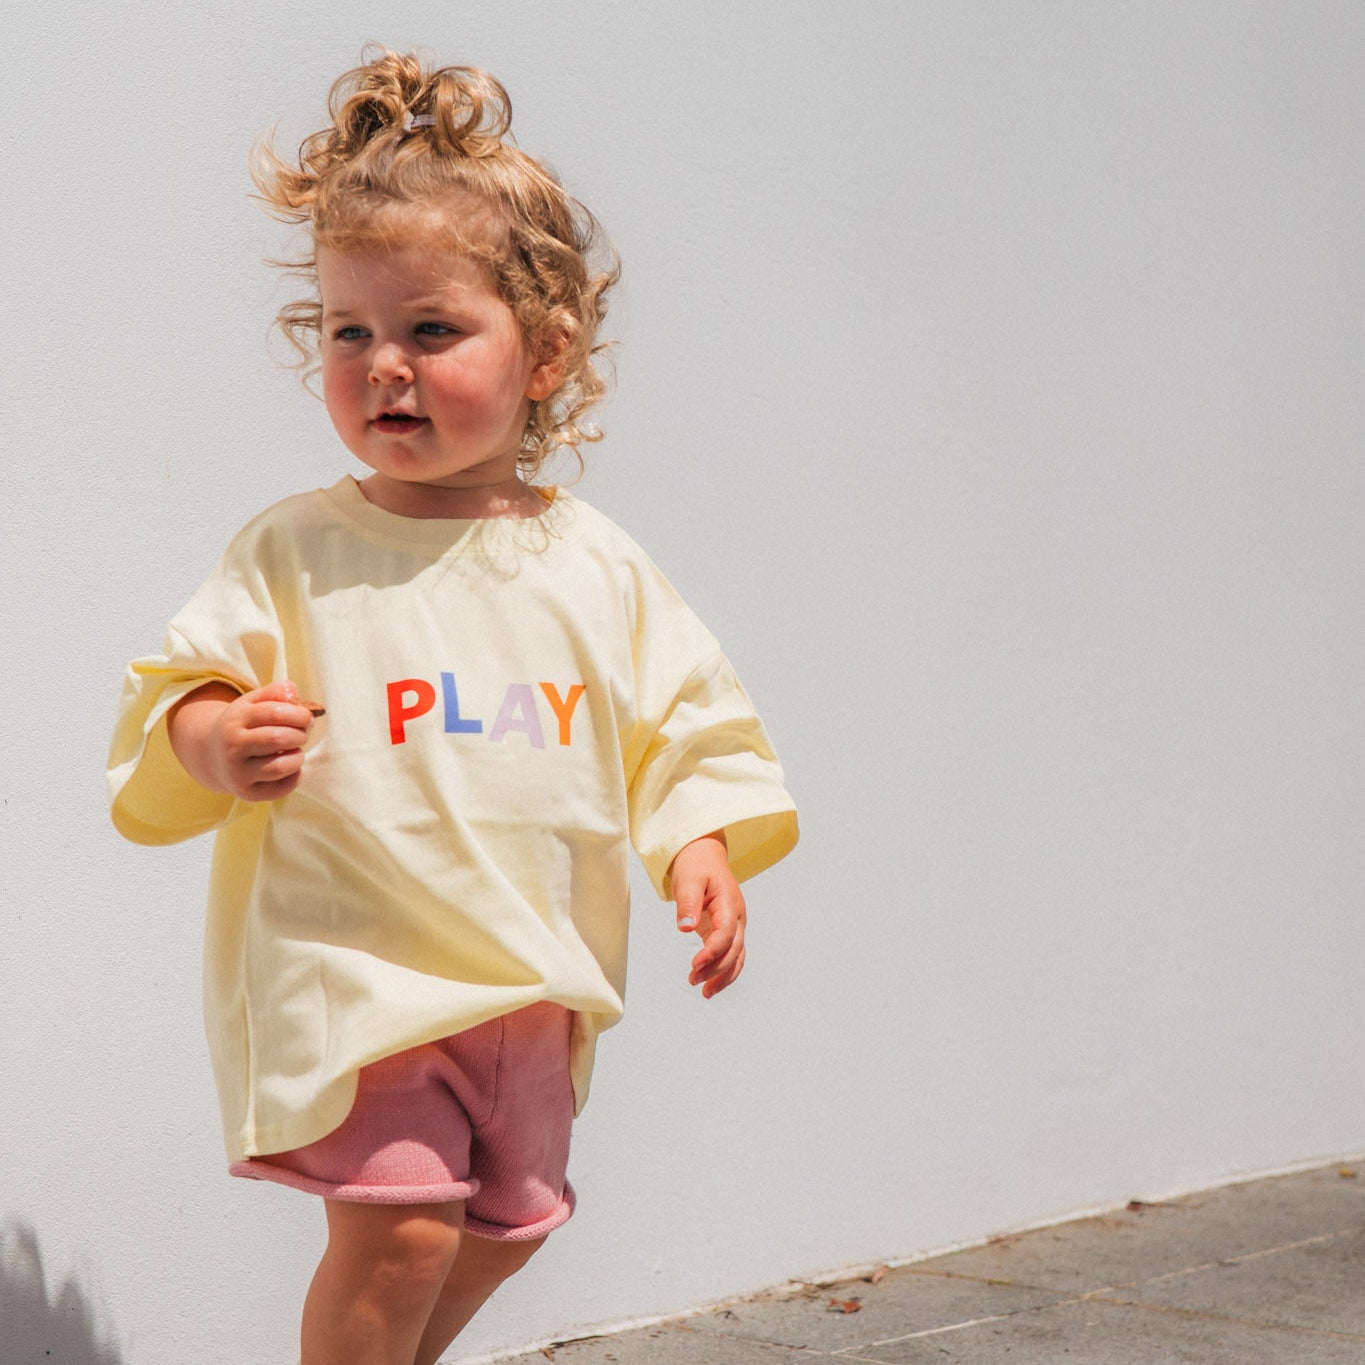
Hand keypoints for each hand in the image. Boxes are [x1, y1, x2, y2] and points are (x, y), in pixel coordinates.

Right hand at [167, 680, 317, 801]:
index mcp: (236, 720)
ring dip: (298, 757)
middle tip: (302, 734)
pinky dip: (295, 776)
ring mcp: (238, 772)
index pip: (273, 712)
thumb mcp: (253, 703)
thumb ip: (275, 692)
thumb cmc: (244, 725)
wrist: (212, 755)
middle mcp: (233, 747)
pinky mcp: (246, 793)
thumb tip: (293, 692)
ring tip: (296, 751)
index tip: (307, 718)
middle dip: (299, 735)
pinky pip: (281, 788)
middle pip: (277, 739)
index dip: (298, 714)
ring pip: (280, 767)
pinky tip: (291, 767)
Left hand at [670, 831, 745, 998]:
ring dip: (723, 977)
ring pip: (737, 957)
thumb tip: (686, 928)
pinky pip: (731, 956)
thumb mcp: (689, 880)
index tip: (695, 964)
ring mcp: (735, 926)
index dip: (712, 952)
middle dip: (715, 969)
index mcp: (730, 904)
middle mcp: (738, 918)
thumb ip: (688, 904)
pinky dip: (724, 973)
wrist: (704, 856)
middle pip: (734, 950)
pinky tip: (710, 987)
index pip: (726, 934)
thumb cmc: (696, 866)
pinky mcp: (726, 931)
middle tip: (692, 981)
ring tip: (704, 993)